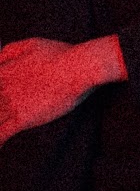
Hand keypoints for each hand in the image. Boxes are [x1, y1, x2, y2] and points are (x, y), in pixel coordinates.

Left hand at [0, 36, 125, 145]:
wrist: (80, 68)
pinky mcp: (23, 119)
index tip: (4, 94)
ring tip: (2, 126)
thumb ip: (8, 51)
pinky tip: (0, 147)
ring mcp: (11, 105)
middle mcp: (3, 90)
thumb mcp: (32, 44)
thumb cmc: (60, 54)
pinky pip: (2, 134)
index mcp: (3, 72)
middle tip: (4, 109)